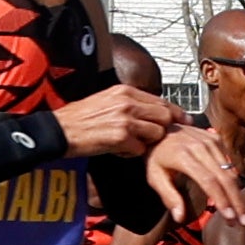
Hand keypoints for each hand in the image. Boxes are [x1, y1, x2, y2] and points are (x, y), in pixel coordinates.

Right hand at [52, 83, 180, 158]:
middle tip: (151, 138)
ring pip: (156, 134)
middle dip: (162, 130)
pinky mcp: (120, 136)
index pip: (162, 101)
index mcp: (125, 91)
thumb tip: (154, 110)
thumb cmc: (80, 118)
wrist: (59, 130)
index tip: (184, 120)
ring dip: (146, 143)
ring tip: (129, 143)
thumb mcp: (107, 100)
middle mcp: (127, 102)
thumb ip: (131, 103)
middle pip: (164, 117)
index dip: (175, 113)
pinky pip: (140, 149)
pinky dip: (132, 153)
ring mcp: (125, 119)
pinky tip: (118, 150)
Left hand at [145, 124, 244, 223]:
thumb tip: (180, 217)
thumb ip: (169, 196)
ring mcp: (210, 141)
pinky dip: (233, 181)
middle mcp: (200, 147)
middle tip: (244, 221)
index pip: (209, 182)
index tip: (230, 218)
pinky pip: (229, 163)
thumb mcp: (155, 177)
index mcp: (184, 157)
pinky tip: (234, 196)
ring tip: (241, 214)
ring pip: (230, 172)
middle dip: (237, 202)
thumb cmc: (156, 157)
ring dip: (238, 194)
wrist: (160, 128)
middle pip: (225, 178)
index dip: (222, 201)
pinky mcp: (216, 139)